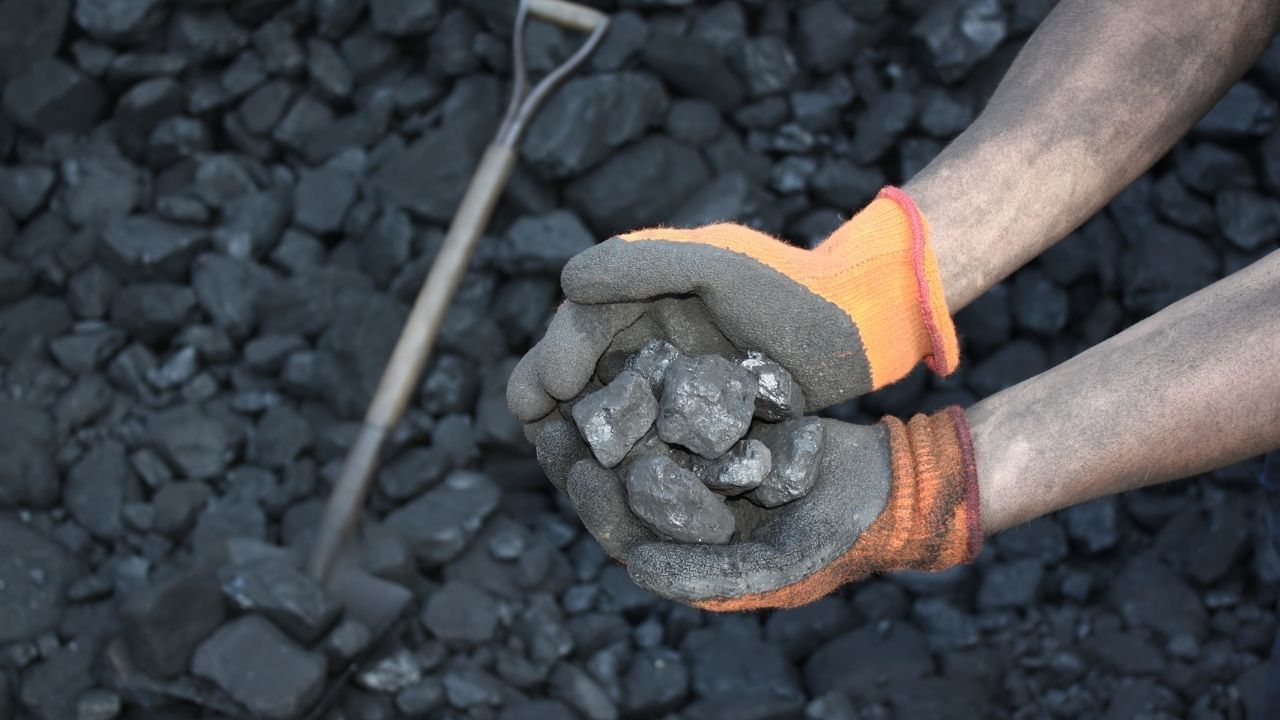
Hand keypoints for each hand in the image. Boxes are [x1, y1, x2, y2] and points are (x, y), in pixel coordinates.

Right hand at [507, 187, 960, 430]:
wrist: (857, 329)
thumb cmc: (791, 291)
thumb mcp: (715, 266)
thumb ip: (640, 265)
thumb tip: (566, 283)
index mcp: (641, 292)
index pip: (581, 321)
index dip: (556, 354)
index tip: (546, 389)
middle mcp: (644, 335)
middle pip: (580, 369)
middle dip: (550, 398)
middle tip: (534, 430)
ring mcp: (667, 379)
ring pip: (605, 409)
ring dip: (582, 435)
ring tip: (565, 466)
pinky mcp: (693, 419)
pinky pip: (646, 439)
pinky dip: (626, 459)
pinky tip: (615, 485)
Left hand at [563, 409, 981, 610]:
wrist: (886, 484)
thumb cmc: (836, 534)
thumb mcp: (779, 565)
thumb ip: (710, 575)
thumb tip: (636, 567)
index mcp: (687, 560)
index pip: (623, 535)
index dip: (596, 503)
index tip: (578, 466)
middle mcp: (681, 521)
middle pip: (615, 489)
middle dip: (580, 455)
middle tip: (549, 419)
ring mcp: (692, 476)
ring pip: (632, 447)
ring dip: (601, 419)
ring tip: (571, 382)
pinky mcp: (707, 437)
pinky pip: (664, 415)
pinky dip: (641, 391)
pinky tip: (619, 357)